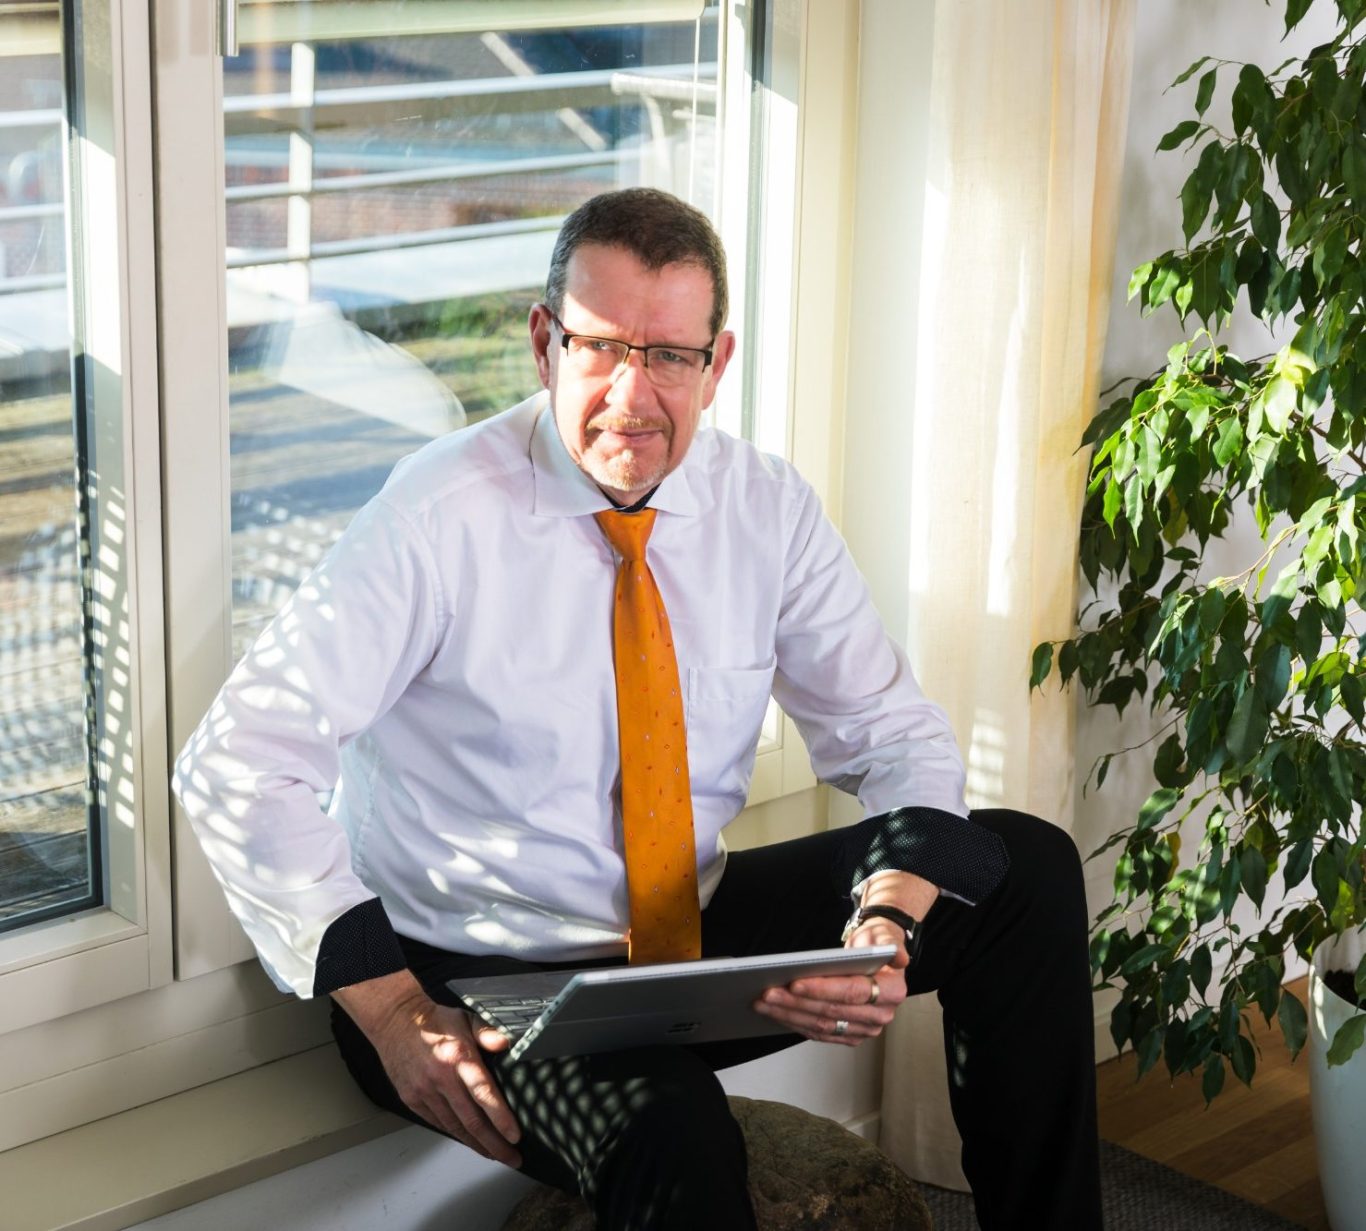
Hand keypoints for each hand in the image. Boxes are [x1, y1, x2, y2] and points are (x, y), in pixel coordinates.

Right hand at [333, 971, 521, 1165]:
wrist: (395, 1022)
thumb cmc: (435, 1021)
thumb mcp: (466, 1018)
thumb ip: (487, 1032)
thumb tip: (506, 1044)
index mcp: (458, 1058)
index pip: (483, 1094)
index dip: (501, 1119)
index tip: (515, 1136)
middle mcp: (440, 1079)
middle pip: (471, 1121)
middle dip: (494, 1144)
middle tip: (512, 1158)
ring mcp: (424, 1092)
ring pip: (454, 1127)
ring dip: (476, 1144)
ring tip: (494, 1154)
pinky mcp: (412, 1099)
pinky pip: (437, 1122)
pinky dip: (455, 1134)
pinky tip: (468, 1140)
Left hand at [752, 871, 935, 1046]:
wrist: (877, 956)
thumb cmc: (876, 944)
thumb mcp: (885, 936)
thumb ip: (891, 944)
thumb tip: (899, 957)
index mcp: (892, 991)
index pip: (852, 992)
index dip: (822, 989)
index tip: (793, 983)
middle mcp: (881, 1015)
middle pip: (832, 1011)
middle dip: (796, 1003)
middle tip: (767, 993)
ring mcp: (865, 1028)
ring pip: (822, 1026)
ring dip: (790, 1015)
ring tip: (764, 1003)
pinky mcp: (850, 1035)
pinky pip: (820, 1033)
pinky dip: (796, 1023)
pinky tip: (776, 1013)